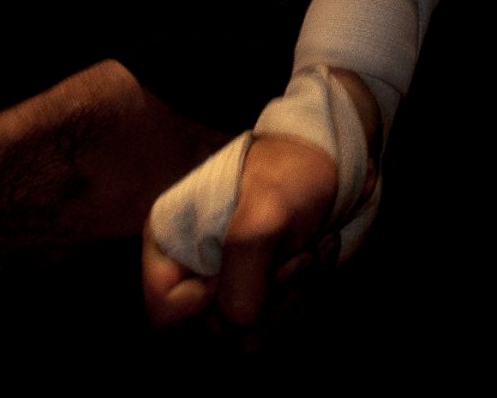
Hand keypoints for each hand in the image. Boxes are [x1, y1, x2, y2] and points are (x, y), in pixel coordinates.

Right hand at [141, 71, 379, 333]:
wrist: (332, 160)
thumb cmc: (289, 172)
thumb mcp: (265, 213)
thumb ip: (244, 268)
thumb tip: (240, 328)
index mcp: (172, 246)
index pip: (164, 312)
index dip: (204, 306)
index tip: (242, 273)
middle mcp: (195, 274)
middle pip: (215, 332)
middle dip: (266, 300)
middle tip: (301, 256)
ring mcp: (230, 287)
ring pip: (251, 337)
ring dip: (294, 297)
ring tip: (315, 248)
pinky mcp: (263, 295)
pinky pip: (280, 325)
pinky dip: (307, 295)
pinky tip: (321, 254)